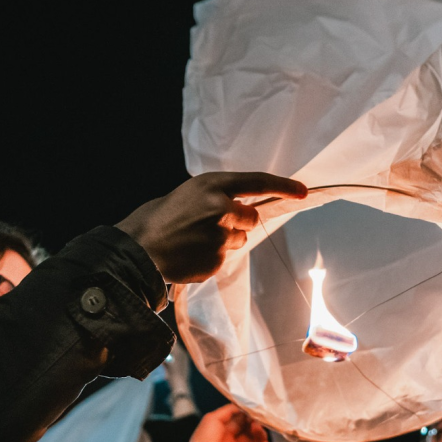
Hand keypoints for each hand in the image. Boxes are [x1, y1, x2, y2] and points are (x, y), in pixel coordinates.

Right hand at [116, 172, 306, 283]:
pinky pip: (225, 258)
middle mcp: (222, 208)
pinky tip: (192, 254)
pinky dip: (212, 258)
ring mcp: (221, 236)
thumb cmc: (160, 219)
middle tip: (208, 226)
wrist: (138, 249)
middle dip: (238, 223)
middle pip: (251, 217)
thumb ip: (216, 197)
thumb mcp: (189, 194)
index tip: (303, 191)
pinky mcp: (218, 259)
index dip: (284, 186)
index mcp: (213, 185)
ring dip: (224, 241)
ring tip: (195, 241)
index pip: (258, 182)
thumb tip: (241, 208)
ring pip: (239, 241)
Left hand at [188, 404, 274, 441]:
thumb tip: (241, 406)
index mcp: (223, 437)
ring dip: (262, 437)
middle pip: (251, 435)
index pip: (240, 425)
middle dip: (255, 426)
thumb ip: (227, 410)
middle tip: (255, 421)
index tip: (251, 412)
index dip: (246, 417)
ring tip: (257, 430)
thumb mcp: (211, 419)